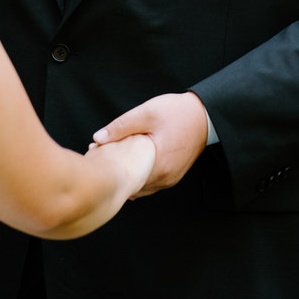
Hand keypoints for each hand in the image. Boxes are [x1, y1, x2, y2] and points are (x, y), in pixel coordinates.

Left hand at [92, 91, 207, 194]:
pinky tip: (128, 163)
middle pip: (131, 183)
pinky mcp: (172, 176)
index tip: (93, 154)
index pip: (125, 175)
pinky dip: (138, 175)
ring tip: (112, 158)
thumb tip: (97, 138)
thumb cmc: (177, 113)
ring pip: (140, 185)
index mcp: (158, 165)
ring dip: (127, 174)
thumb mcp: (147, 113)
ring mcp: (170, 180)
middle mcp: (165, 178)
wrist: (205, 116)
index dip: (107, 165)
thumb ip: (121, 126)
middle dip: (115, 171)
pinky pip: (150, 182)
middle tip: (98, 156)